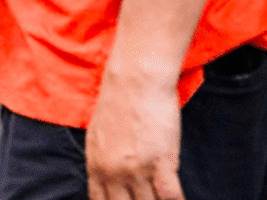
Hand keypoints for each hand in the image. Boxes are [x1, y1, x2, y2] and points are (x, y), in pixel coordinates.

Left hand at [84, 67, 183, 199]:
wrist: (135, 78)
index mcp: (95, 165)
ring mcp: (136, 170)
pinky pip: (171, 197)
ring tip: (161, 197)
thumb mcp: (98, 134)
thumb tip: (108, 179)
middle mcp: (113, 172)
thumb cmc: (118, 100)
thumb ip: (102, 161)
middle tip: (147, 199)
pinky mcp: (161, 163)